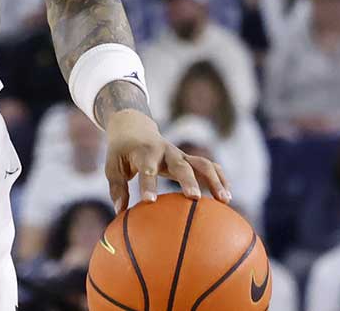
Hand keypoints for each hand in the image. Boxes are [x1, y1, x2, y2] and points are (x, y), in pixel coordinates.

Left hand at [103, 109, 230, 213]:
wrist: (135, 128)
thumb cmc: (122, 152)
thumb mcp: (112, 166)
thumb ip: (117, 188)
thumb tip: (120, 212)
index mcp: (144, 152)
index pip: (147, 169)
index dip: (149, 184)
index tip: (150, 201)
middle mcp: (166, 151)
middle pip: (180, 165)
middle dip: (188, 181)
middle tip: (194, 199)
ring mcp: (180, 154)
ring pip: (201, 163)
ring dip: (214, 180)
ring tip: (225, 200)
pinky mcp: (189, 159)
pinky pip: (209, 166)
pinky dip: (219, 178)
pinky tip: (227, 197)